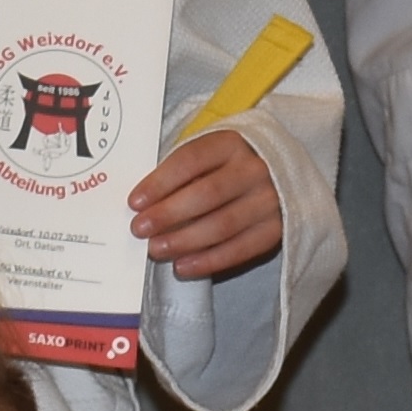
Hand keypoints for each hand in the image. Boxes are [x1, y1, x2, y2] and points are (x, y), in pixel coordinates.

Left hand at [128, 126, 281, 279]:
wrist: (277, 176)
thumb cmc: (226, 167)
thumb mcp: (206, 156)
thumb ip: (178, 174)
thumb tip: (142, 205)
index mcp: (231, 143)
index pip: (191, 160)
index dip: (161, 182)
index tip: (134, 202)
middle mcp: (255, 169)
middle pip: (208, 193)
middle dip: (169, 214)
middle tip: (140, 229)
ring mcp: (270, 200)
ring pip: (223, 225)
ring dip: (185, 240)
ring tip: (156, 249)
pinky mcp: (276, 229)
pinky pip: (241, 249)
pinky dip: (209, 261)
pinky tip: (183, 266)